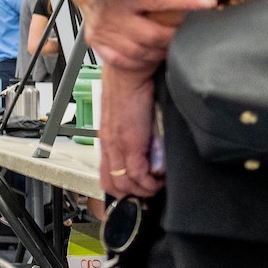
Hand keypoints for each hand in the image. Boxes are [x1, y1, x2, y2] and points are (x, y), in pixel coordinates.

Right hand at [81, 0, 216, 72]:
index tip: (209, 2)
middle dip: (173, 37)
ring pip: (140, 52)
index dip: (185, 1)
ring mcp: (103, 32)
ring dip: (159, 51)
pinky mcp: (97, 44)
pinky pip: (124, 61)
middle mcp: (112, 14)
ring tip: (167, 45)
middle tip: (188, 34)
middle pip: (151, 35)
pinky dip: (139, 61)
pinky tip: (148, 54)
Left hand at [98, 63, 163, 199]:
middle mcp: (109, 144)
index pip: (106, 176)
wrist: (129, 71)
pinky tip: (160, 180)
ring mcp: (118, 145)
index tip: (139, 192)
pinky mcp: (130, 142)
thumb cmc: (130, 86)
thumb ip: (135, 134)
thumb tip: (149, 150)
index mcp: (107, 139)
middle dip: (133, 196)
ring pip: (125, 184)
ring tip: (158, 186)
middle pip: (114, 185)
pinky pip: (138, 174)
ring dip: (144, 190)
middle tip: (150, 193)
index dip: (122, 189)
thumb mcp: (129, 116)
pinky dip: (151, 182)